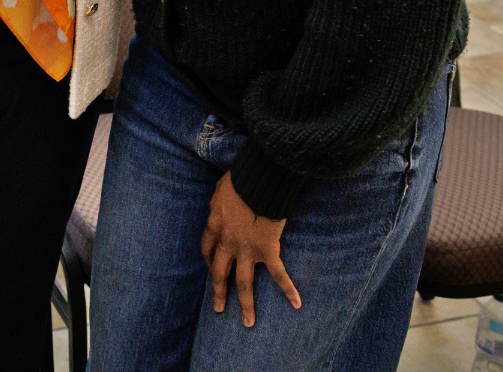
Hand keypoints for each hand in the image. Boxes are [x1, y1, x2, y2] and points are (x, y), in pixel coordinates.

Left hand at [199, 171, 300, 326]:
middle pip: (219, 273)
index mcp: (214, 226)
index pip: (206, 249)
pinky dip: (288, 288)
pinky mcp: (267, 250)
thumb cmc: (241, 179)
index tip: (211, 269)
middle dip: (218, 292)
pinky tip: (296, 303)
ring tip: (247, 322)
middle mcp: (227, 242)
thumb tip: (221, 205)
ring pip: (243, 283)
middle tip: (218, 309)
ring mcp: (247, 249)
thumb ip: (219, 203)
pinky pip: (278, 274)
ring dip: (246, 304)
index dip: (208, 262)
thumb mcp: (220, 189)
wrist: (260, 179)